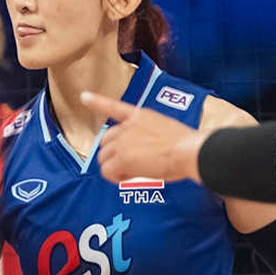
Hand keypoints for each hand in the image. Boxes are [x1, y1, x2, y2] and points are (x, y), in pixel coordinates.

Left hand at [80, 91, 209, 184]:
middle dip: (113, 154)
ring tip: (131, 172)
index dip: (97, 102)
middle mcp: (129, 126)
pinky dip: (114, 177)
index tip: (84, 96)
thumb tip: (145, 154)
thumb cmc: (187, 146)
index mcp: (141, 116)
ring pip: (104, 157)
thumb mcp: (166, 131)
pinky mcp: (123, 157)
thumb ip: (150, 136)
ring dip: (113, 166)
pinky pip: (107, 171)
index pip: (114, 106)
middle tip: (129, 165)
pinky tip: (128, 177)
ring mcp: (124, 141)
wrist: (191, 151)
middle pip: (105, 141)